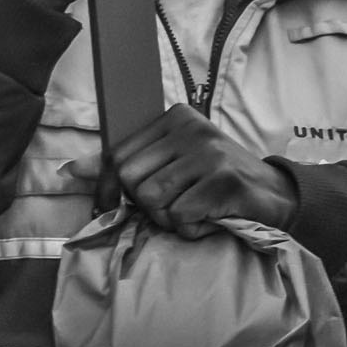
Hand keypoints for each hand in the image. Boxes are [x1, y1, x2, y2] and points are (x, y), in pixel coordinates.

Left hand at [114, 105, 298, 238]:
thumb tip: (71, 170)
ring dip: (169, 219)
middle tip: (172, 207)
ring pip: (153, 200)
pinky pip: (180, 216)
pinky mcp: (224, 179)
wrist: (275, 194)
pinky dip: (191, 229)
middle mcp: (192, 129)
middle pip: (133, 180)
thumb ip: (127, 165)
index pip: (119, 155)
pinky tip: (209, 219)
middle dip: (146, 205)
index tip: (114, 208)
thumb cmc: (217, 180)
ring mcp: (210, 153)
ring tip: (193, 211)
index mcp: (177, 118)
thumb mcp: (172, 163)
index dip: (110, 190)